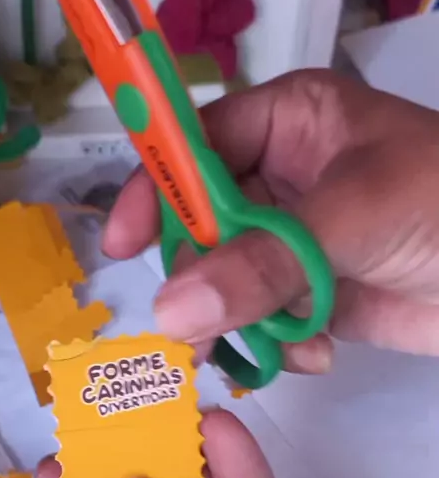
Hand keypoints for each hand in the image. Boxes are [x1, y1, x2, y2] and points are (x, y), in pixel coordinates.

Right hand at [104, 70, 438, 372]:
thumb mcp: (356, 215)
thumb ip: (266, 261)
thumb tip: (173, 308)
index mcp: (288, 124)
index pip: (195, 150)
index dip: (154, 191)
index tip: (121, 245)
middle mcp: (282, 181)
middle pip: (202, 228)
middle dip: (203, 279)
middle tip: (199, 327)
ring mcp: (295, 244)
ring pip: (227, 284)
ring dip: (242, 322)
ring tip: (269, 346)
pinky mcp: (313, 298)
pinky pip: (263, 323)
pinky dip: (280, 346)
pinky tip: (317, 353)